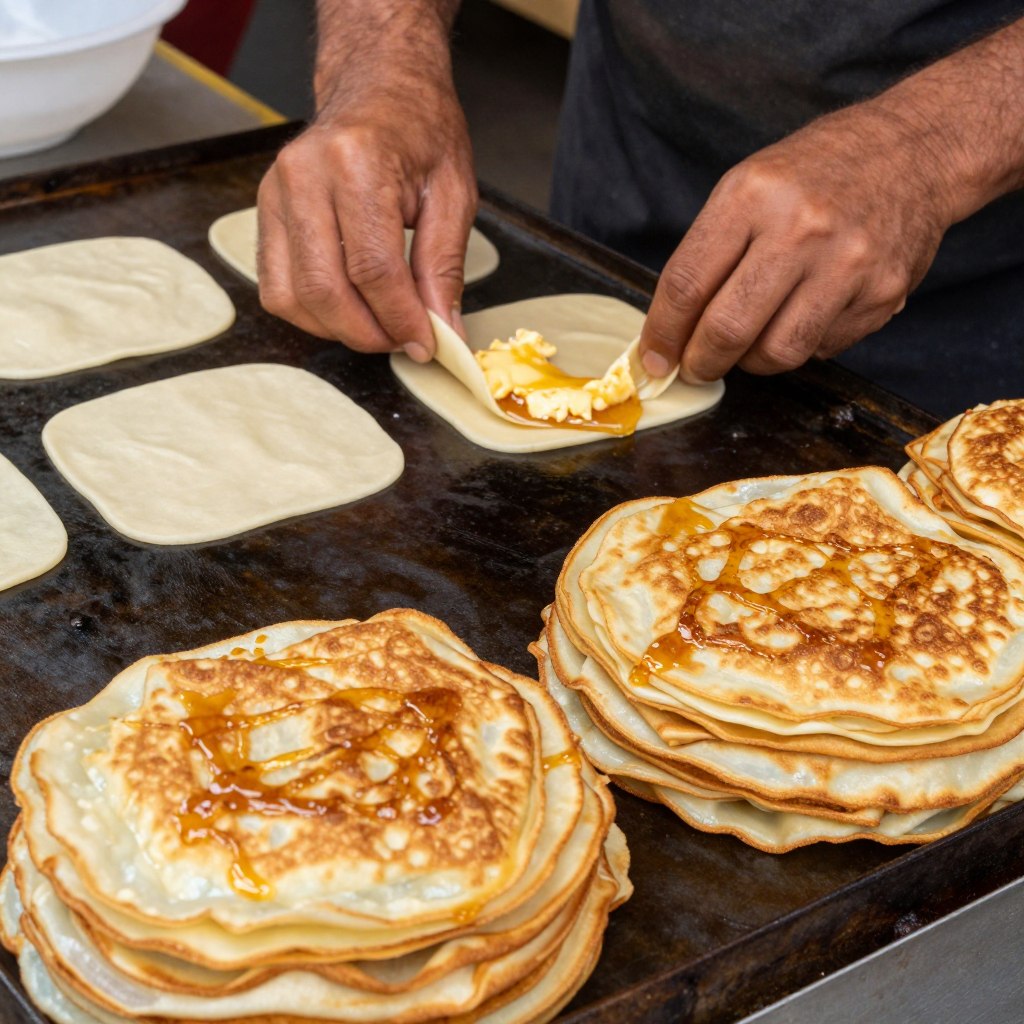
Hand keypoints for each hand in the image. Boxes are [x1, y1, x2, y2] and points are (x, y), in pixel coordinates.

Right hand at [257, 56, 475, 360]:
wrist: (378, 86)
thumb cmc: (419, 131)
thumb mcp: (453, 194)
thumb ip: (445, 267)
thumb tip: (443, 331)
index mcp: (357, 162)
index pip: (373, 269)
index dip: (401, 319)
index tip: (427, 344)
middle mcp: (305, 176)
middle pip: (326, 290)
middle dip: (369, 333)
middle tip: (404, 341)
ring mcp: (275, 193)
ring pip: (295, 297)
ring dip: (340, 329)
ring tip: (380, 325)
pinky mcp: (264, 212)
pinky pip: (276, 288)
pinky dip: (312, 314)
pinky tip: (348, 310)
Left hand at [639, 101, 957, 382]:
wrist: (913, 151)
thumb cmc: (815, 173)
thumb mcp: (749, 186)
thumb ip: (709, 255)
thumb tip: (670, 332)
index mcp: (752, 195)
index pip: (687, 284)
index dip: (662, 333)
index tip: (653, 358)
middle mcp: (800, 228)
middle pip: (728, 329)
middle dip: (701, 362)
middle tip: (696, 367)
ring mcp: (847, 263)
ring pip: (776, 353)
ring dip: (751, 363)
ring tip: (749, 345)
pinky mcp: (882, 293)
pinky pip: (821, 349)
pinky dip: (800, 346)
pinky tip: (801, 317)